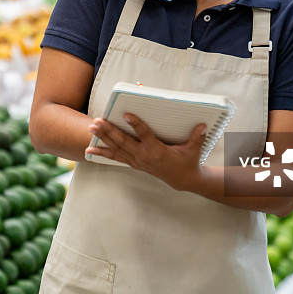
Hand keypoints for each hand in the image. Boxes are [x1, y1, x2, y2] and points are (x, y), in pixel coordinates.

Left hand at [85, 113, 206, 190]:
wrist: (182, 180)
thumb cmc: (188, 161)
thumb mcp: (193, 149)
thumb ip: (197, 137)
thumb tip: (203, 125)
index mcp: (158, 151)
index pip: (145, 135)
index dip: (136, 124)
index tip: (127, 114)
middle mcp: (144, 156)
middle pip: (124, 142)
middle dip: (110, 131)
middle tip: (98, 120)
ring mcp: (137, 161)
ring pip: (117, 148)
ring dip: (103, 138)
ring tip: (91, 128)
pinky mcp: (134, 163)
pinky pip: (115, 157)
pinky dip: (102, 152)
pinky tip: (89, 148)